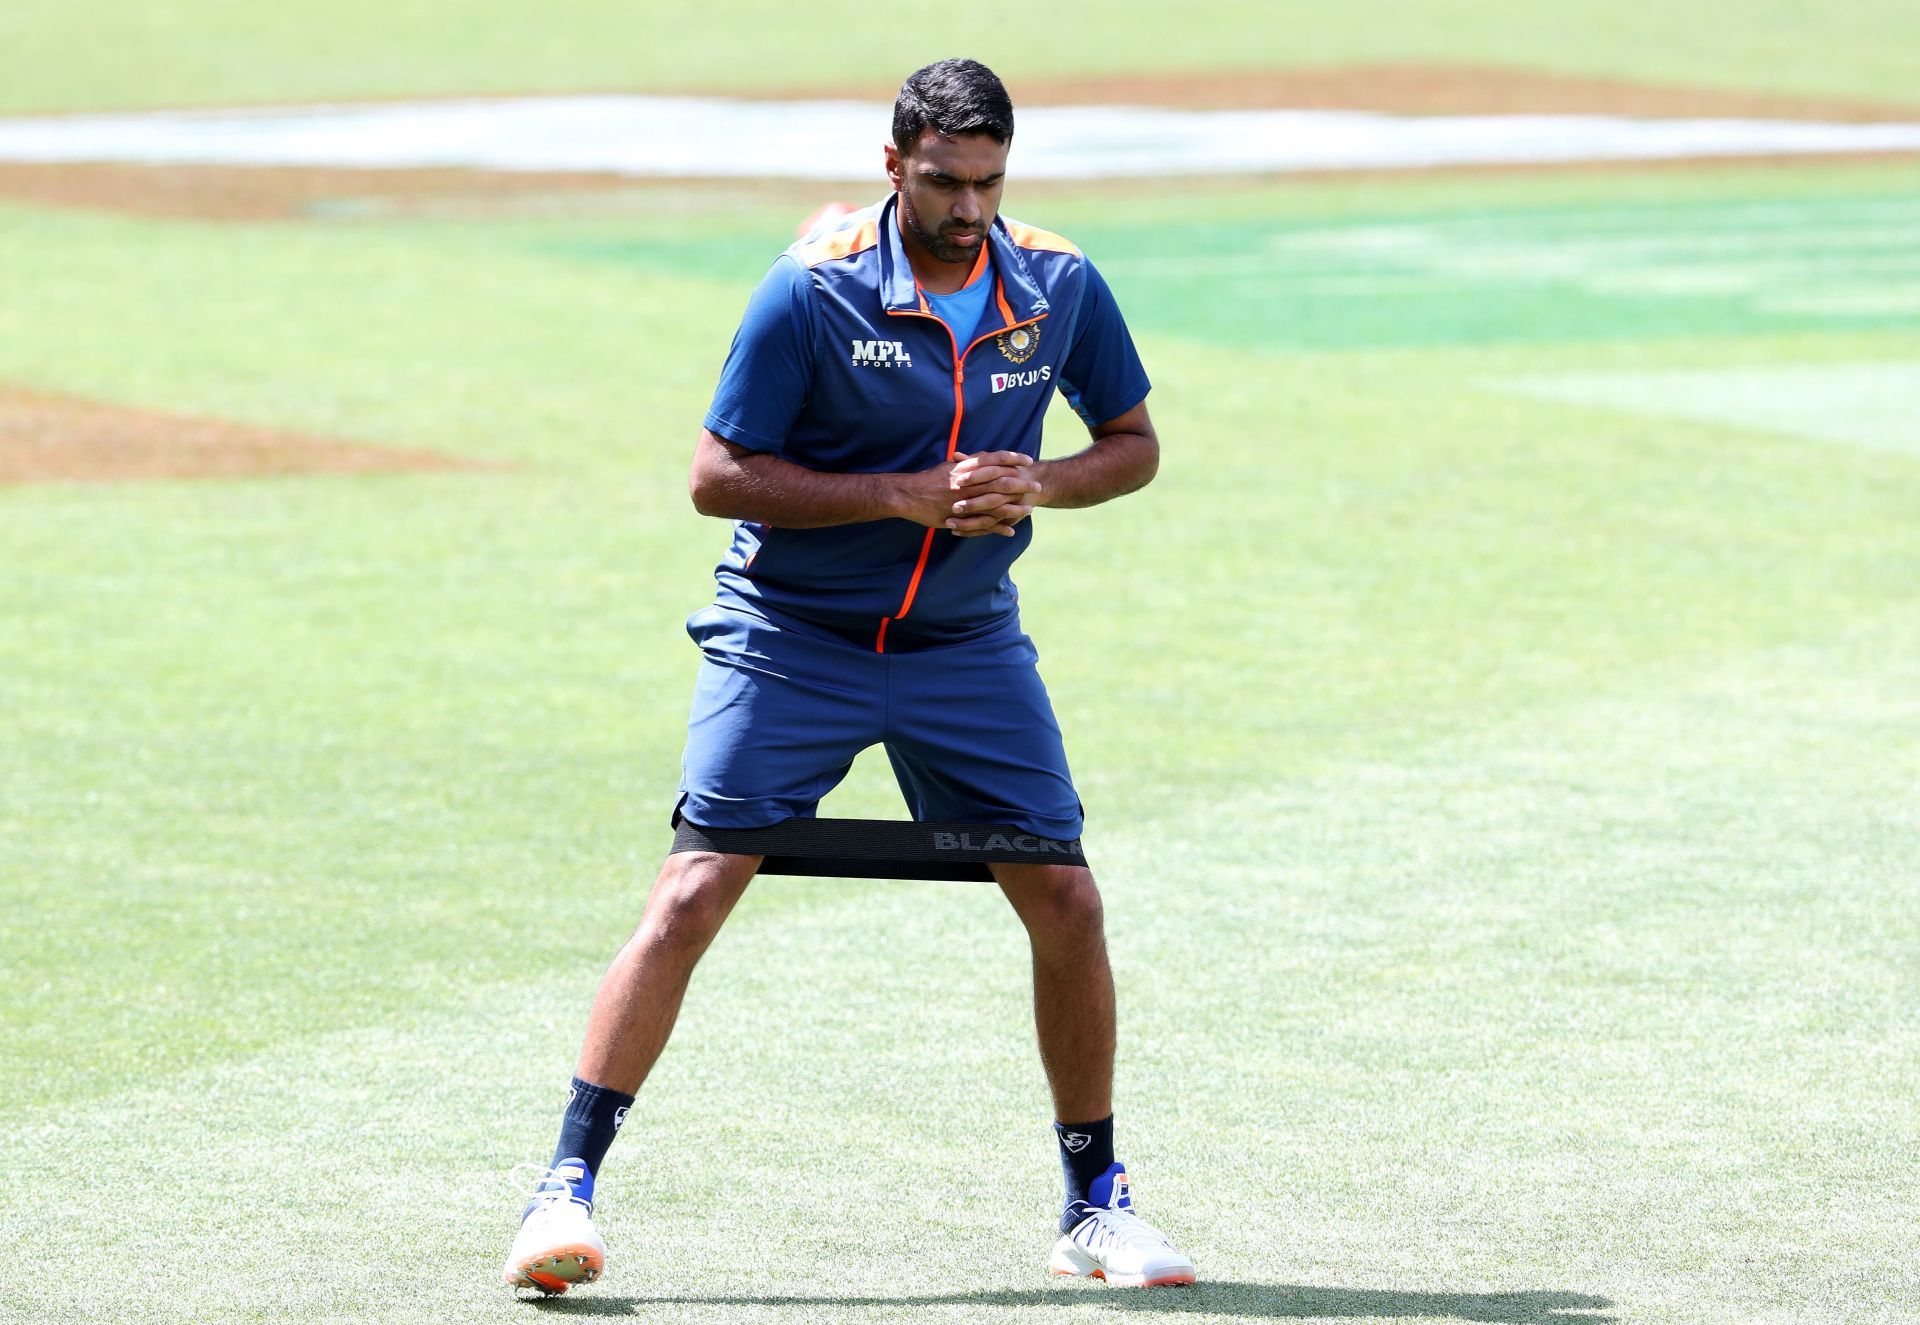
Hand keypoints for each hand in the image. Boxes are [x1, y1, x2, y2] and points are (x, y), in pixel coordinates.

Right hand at [888, 451, 1039, 533]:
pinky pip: (983, 524)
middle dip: (1021, 484)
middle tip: (1036, 485)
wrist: (907, 495)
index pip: (995, 459)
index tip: (1027, 460)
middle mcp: (968, 483)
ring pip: (995, 504)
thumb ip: (966, 462)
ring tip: (1030, 509)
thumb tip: (981, 455)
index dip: (1013, 459)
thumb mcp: (947, 467)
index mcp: (966, 468)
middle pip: (1000, 482)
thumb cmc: (927, 480)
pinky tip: (1011, 529)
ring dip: (1014, 507)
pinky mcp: (960, 517)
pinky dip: (998, 527)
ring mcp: (965, 501)